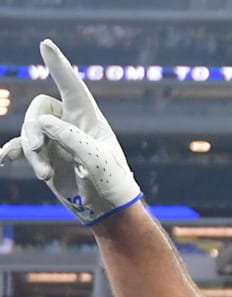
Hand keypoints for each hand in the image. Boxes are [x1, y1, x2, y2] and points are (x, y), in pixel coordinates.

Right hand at [0, 40, 140, 225]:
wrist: (106, 208)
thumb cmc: (110, 181)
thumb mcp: (95, 158)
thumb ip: (70, 137)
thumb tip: (43, 123)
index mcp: (89, 118)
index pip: (72, 86)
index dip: (58, 65)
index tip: (45, 44)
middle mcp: (71, 124)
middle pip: (39, 110)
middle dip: (33, 128)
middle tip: (37, 148)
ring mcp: (56, 140)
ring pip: (29, 132)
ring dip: (31, 152)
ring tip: (45, 174)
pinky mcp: (46, 156)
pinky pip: (20, 148)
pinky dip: (12, 152)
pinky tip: (2, 159)